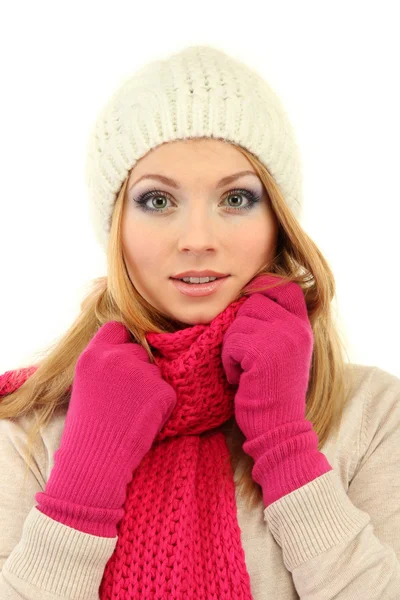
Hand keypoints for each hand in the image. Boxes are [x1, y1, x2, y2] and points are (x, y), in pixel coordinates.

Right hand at [36, 321, 176, 535]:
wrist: (96, 461)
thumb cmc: (88, 428)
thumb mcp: (84, 384)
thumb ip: (104, 362)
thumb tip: (130, 347)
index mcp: (93, 354)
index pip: (117, 329)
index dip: (121, 344)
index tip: (120, 360)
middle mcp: (117, 358)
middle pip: (139, 351)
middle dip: (137, 369)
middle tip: (124, 398)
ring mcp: (141, 373)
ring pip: (155, 371)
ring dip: (149, 388)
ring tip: (131, 413)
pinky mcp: (162, 391)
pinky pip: (166, 390)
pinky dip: (160, 405)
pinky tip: (143, 420)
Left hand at [221, 274, 331, 504]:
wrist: (279, 428)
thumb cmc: (273, 392)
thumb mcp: (285, 352)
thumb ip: (277, 324)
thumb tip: (251, 293)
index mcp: (303, 327)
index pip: (287, 287)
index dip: (265, 286)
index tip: (250, 300)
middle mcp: (296, 329)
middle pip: (253, 302)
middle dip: (241, 326)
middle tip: (245, 355)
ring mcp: (281, 339)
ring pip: (238, 323)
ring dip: (232, 347)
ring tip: (244, 370)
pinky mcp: (262, 353)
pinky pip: (231, 342)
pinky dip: (228, 362)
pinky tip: (240, 379)